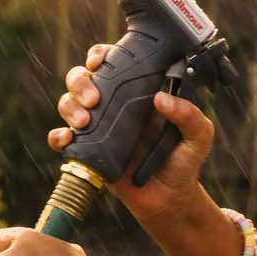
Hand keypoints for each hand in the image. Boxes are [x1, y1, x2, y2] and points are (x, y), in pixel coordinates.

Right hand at [47, 43, 216, 212]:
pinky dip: (57, 136)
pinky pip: (62, 138)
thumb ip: (189, 115)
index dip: (100, 55)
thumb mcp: (199, 136)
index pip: (112, 63)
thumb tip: (160, 98)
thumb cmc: (184, 162)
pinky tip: (67, 139)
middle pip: (82, 78)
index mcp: (137, 92)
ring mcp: (98, 127)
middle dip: (80, 81)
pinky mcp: (87, 151)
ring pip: (68, 103)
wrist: (169, 200)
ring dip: (69, 106)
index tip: (100, 61)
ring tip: (85, 122)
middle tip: (93, 99)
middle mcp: (113, 105)